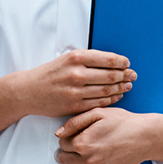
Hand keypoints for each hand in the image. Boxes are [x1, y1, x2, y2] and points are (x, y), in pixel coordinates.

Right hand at [9, 49, 134, 117]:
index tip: (127, 63)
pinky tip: (117, 96)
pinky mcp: (74, 106)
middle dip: (125, 75)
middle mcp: (76, 74)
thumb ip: (88, 59)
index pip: (106, 59)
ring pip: (106, 90)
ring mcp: (76, 91)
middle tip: (133, 75)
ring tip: (128, 86)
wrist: (29, 91)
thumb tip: (112, 61)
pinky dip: (111, 99)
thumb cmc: (50, 73)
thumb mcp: (66, 58)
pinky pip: (98, 103)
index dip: (121, 62)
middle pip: (109, 75)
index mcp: (75, 58)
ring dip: (120, 88)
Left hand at [54, 108, 162, 163]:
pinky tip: (93, 162)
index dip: (68, 137)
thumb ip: (74, 122)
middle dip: (68, 151)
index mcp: (83, 142)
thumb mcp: (97, 113)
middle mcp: (88, 160)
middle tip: (79, 144)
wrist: (144, 136)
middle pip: (63, 159)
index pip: (61, 144)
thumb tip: (58, 133)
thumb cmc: (123, 122)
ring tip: (84, 155)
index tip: (77, 134)